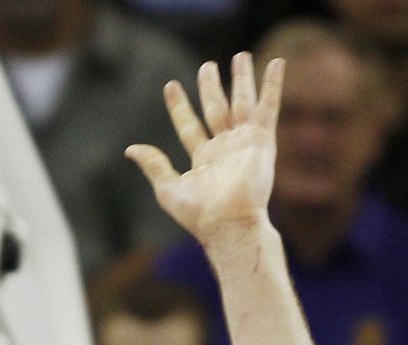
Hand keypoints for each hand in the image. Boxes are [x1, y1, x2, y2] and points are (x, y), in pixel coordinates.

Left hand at [125, 52, 283, 250]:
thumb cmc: (199, 214)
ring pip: (241, 103)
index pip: (189, 126)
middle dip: (211, 88)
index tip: (170, 86)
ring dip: (242, 79)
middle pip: (216, 109)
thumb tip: (130, 149)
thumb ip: (153, 165)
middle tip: (207, 65)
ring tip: (240, 56)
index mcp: (203, 159)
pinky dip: (273, 85)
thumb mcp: (168, 189)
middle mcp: (224, 149)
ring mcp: (244, 143)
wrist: (229, 224)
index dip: (179, 106)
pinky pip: (268, 107)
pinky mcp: (261, 141)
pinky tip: (277, 63)